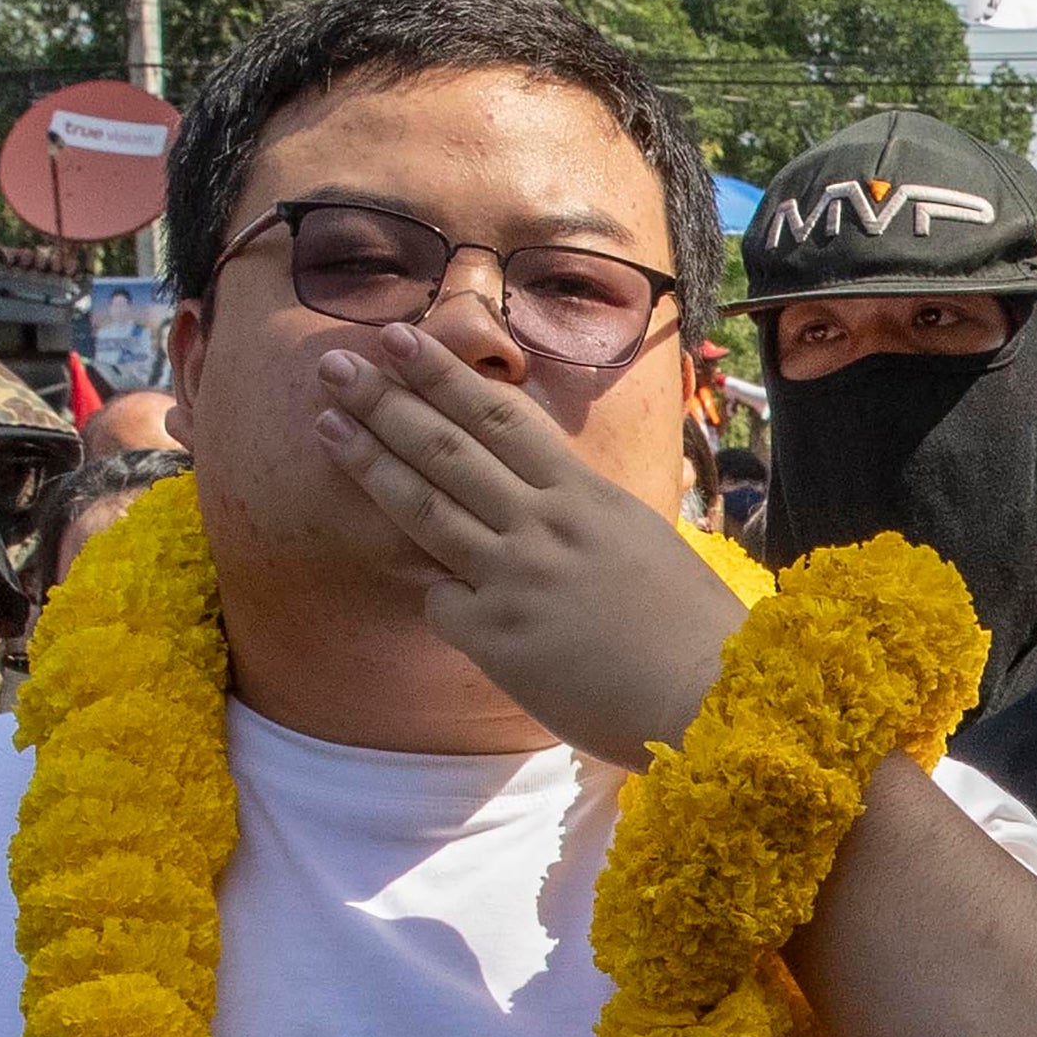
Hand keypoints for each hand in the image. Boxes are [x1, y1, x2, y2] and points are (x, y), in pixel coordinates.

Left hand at [308, 324, 745, 766]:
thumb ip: (585, 516)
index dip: (443, 376)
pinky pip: (441, 602)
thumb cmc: (693, 627)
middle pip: (448, 448)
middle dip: (387, 400)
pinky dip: (433, 591)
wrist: (708, 696)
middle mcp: (544, 525)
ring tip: (327, 424)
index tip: (400, 340)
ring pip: (426, 507)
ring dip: (371, 461)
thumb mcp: (644, 543)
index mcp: (586, 496)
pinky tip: (421, 583)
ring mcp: (515, 578)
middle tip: (338, 363)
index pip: (500, 418)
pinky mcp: (497, 637)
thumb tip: (542, 499)